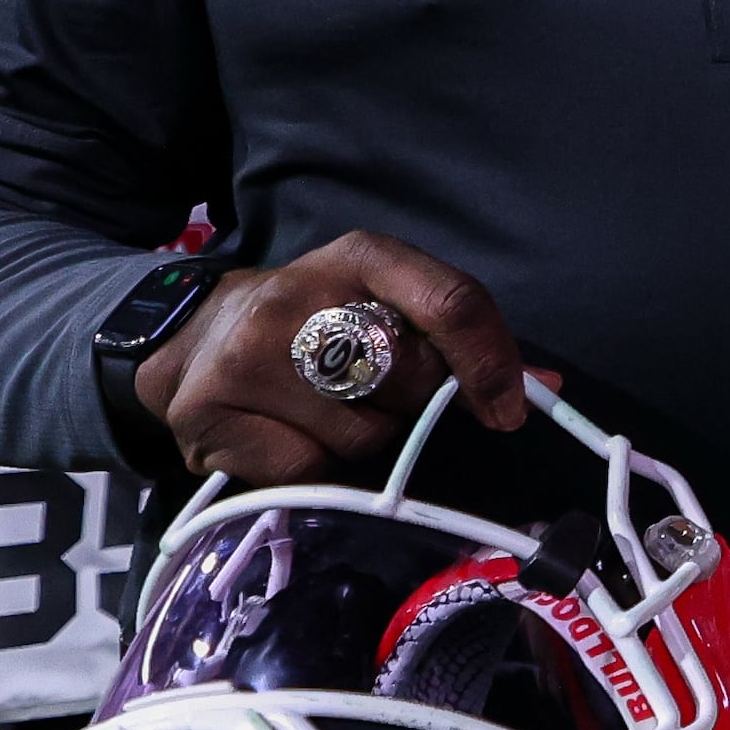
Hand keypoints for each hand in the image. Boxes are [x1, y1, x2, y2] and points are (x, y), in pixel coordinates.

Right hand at [135, 230, 526, 484]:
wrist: (185, 335)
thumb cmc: (311, 323)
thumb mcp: (379, 302)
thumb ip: (457, 337)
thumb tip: (543, 387)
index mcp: (360, 258)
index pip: (451, 303)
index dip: (492, 363)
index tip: (507, 409)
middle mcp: (301, 297)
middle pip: (413, 382)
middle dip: (412, 404)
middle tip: (374, 393)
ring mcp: (248, 356)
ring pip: (364, 438)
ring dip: (362, 440)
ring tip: (322, 410)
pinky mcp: (210, 414)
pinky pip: (308, 471)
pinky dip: (313, 468)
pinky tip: (285, 435)